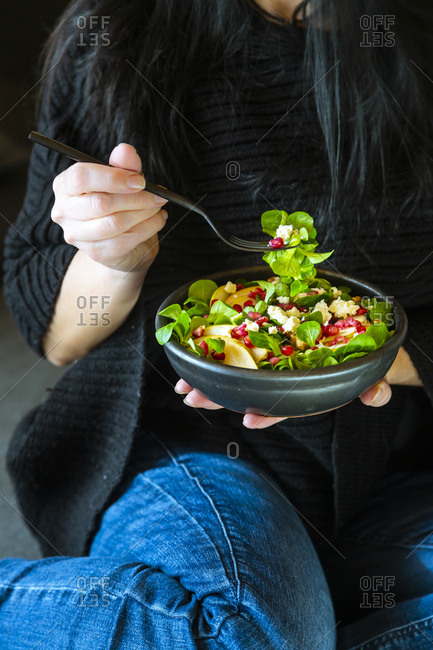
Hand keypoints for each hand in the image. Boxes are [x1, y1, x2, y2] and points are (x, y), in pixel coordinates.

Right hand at [51, 144, 167, 272]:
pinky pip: (125, 240)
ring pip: (114, 223)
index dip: (113, 178)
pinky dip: (148, 228)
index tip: (140, 180)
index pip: (81, 177)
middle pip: (100, 203)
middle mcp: (64, 211)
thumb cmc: (117, 204)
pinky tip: (157, 220)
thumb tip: (125, 150)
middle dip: (136, 198)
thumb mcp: (122, 179)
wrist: (120, 243)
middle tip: (158, 195)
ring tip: (158, 207)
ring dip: (144, 214)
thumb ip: (123, 164)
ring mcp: (77, 235)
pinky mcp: (95, 252)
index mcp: (65, 185)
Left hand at [174, 347, 421, 428]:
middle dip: (220, 396)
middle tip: (193, 398)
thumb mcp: (372, 370)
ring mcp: (273, 358)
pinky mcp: (265, 333)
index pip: (286, 405)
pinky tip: (193, 352)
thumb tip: (375, 395)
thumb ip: (375, 386)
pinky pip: (238, 341)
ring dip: (210, 377)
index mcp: (306, 387)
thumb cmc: (361, 355)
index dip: (269, 413)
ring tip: (183, 384)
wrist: (361, 331)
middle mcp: (285, 376)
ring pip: (238, 371)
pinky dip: (216, 345)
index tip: (250, 419)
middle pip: (251, 390)